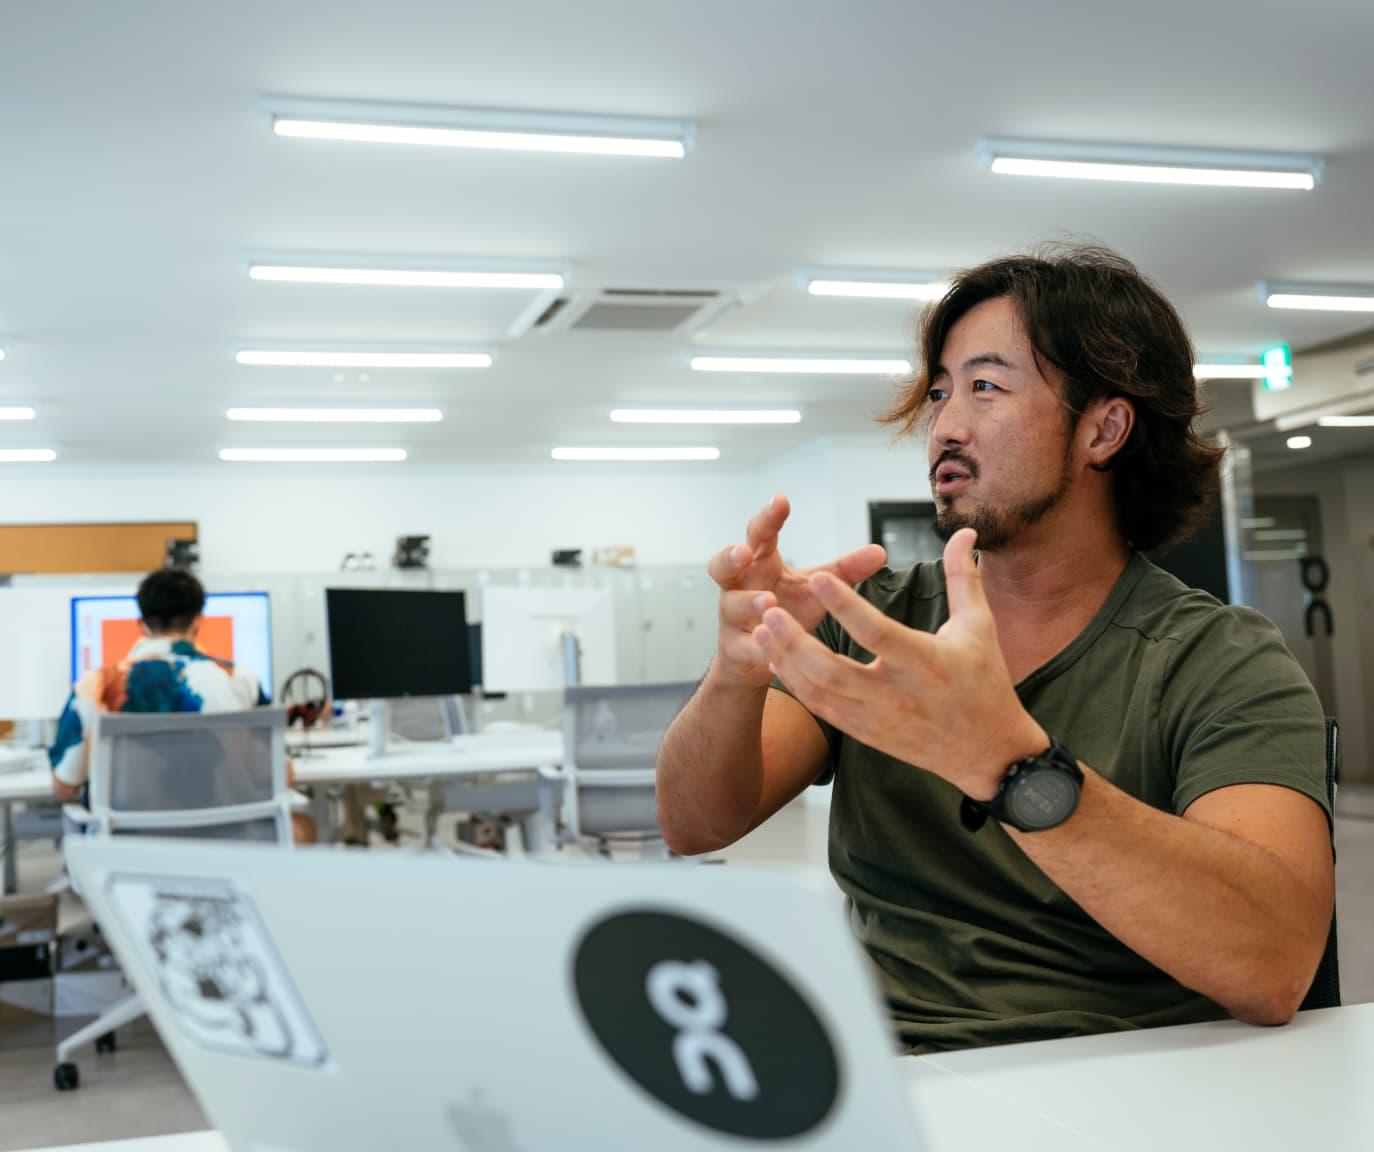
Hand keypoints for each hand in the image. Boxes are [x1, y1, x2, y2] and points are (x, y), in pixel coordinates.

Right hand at [707, 493, 887, 688]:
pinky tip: (768, 649)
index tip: (782, 500)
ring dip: (749, 602)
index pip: (760, 533)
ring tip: (768, 602)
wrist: (757, 653)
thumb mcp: (814, 587)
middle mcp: (740, 585)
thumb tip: (880, 552)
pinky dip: (755, 646)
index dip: (769, 517)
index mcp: (761, 562)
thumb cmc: (785, 609)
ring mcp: (733, 616)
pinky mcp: (736, 648)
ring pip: (731, 605)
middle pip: (723, 564)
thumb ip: (844, 571)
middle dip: (731, 556)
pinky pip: (741, 645)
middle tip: (745, 552)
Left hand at [753, 527, 1046, 797]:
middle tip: (768, 609)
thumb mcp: (979, 627)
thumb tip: (965, 532)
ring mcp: (877, 718)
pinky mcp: (866, 734)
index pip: (876, 632)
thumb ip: (962, 578)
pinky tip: (777, 660)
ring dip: (786, 661)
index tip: (816, 576)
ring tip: (760, 630)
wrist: (988, 753)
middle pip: (833, 670)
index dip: (844, 605)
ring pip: (819, 693)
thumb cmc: (984, 682)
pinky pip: (821, 709)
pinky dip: (795, 685)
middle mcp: (897, 694)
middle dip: (795, 641)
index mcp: (926, 662)